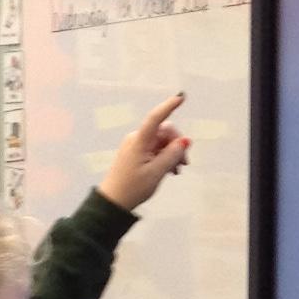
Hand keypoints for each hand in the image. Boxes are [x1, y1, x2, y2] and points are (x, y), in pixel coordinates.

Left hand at [98, 96, 189, 212]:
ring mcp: (137, 146)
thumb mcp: (156, 172)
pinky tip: (171, 171)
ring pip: (162, 142)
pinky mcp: (137, 154)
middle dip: (177, 144)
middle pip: (164, 132)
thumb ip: (172, 155)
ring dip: (173, 153)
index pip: (155, 118)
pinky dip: (165, 158)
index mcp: (140, 141)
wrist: (113, 201)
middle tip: (184, 163)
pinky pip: (156, 150)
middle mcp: (137, 139)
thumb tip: (184, 141)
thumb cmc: (132, 187)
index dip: (168, 106)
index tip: (181, 97)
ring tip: (177, 171)